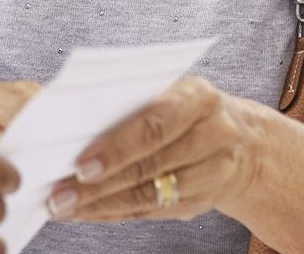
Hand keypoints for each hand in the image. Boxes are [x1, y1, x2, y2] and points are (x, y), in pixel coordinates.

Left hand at [46, 76, 265, 223]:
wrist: (245, 141)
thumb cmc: (187, 107)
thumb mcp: (172, 91)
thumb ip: (132, 102)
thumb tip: (72, 125)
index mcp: (200, 98)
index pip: (155, 124)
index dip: (117, 147)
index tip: (79, 165)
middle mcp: (214, 135)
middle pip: (149, 165)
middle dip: (98, 185)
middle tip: (58, 196)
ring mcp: (214, 173)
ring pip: (150, 195)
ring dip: (101, 205)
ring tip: (64, 208)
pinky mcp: (204, 202)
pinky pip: (153, 211)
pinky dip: (115, 213)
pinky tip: (88, 212)